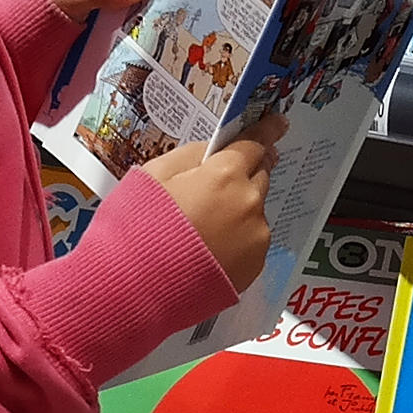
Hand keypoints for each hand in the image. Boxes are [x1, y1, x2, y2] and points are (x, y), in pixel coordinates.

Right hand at [136, 132, 274, 293]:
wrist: (135, 289)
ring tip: (202, 228)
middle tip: (219, 184)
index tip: (278, 123)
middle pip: (258, 176)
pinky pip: (252, 241)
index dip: (266, 131)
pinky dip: (237, 239)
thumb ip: (190, 155)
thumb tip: (213, 152)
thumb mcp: (152, 175)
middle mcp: (249, 203)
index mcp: (225, 174)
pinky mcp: (254, 267)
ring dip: (238, 210)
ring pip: (254, 211)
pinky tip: (208, 250)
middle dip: (244, 174)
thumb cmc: (136, 227)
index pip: (255, 144)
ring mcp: (255, 237)